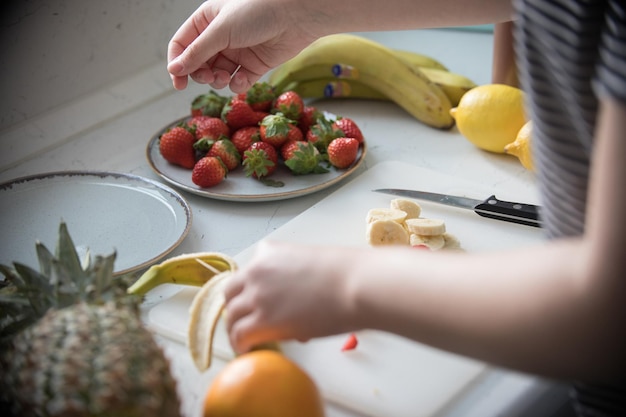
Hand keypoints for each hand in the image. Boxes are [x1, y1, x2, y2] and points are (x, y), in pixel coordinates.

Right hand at [167, 0, 318, 92]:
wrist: (295, 16)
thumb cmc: (257, 13)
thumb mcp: (221, 31)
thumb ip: (197, 53)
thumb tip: (174, 70)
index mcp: (206, 21)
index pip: (182, 45)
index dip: (177, 63)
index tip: (178, 82)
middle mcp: (220, 37)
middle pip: (198, 64)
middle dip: (200, 74)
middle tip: (208, 77)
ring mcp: (237, 52)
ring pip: (217, 75)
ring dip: (218, 81)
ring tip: (225, 77)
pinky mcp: (254, 66)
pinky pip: (238, 82)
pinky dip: (238, 84)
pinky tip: (244, 78)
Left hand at [224, 240, 352, 352]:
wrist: (357, 285)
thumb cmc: (347, 274)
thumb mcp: (312, 265)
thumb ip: (295, 281)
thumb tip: (296, 311)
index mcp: (270, 252)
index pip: (247, 272)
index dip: (250, 291)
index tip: (256, 303)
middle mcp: (257, 270)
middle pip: (231, 293)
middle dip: (237, 309)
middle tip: (246, 323)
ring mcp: (258, 295)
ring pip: (231, 316)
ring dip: (236, 329)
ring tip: (244, 342)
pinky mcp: (263, 321)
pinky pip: (239, 335)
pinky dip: (239, 345)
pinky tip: (247, 351)